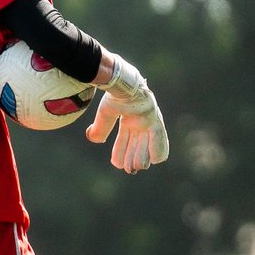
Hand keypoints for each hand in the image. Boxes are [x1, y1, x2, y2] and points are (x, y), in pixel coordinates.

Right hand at [85, 56, 168, 172]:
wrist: (123, 84)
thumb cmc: (114, 95)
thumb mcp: (105, 115)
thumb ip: (100, 128)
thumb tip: (94, 139)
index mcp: (128, 119)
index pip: (125, 140)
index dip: (121, 153)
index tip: (117, 164)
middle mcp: (140, 122)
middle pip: (137, 145)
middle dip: (132, 159)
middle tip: (129, 170)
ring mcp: (149, 122)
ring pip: (147, 145)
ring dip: (142, 158)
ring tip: (136, 167)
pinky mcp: (155, 121)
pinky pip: (160, 139)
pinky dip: (157, 150)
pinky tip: (154, 160)